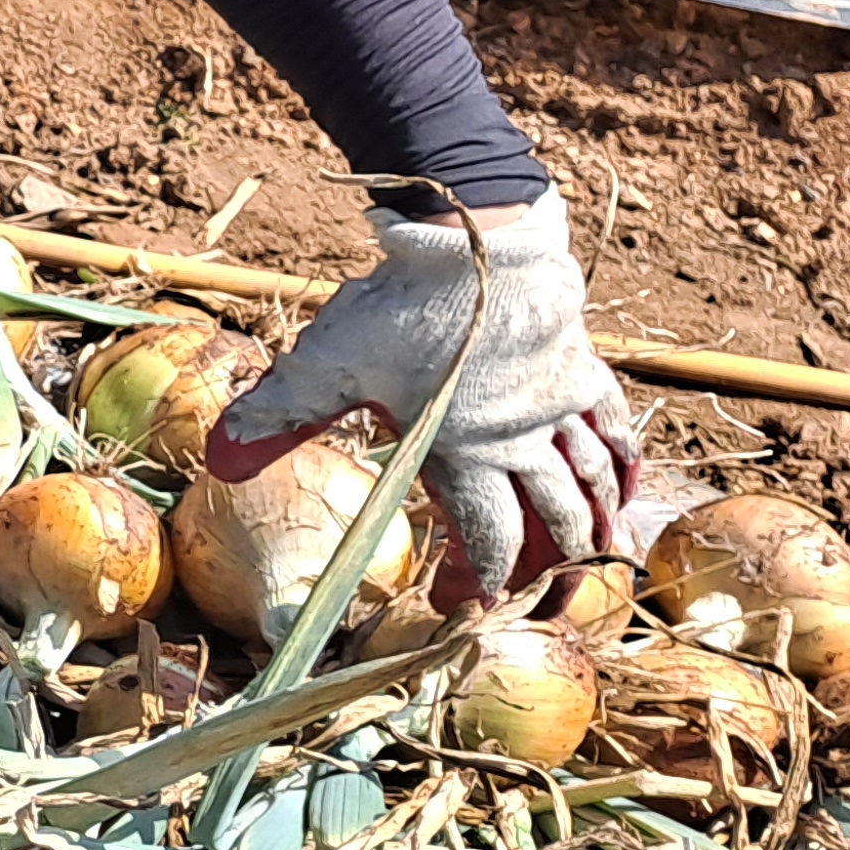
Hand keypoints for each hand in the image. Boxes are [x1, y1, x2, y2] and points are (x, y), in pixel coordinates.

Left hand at [204, 191, 638, 600]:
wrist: (476, 241)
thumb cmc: (402, 308)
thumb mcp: (329, 362)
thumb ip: (281, 413)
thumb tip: (223, 457)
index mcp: (465, 453)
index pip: (486, 537)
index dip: (479, 581)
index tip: (465, 608)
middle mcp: (522, 440)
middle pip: (552, 521)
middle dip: (550, 572)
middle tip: (542, 605)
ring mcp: (558, 405)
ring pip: (592, 481)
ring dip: (595, 524)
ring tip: (600, 559)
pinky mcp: (580, 368)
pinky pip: (614, 424)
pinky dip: (624, 460)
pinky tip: (626, 486)